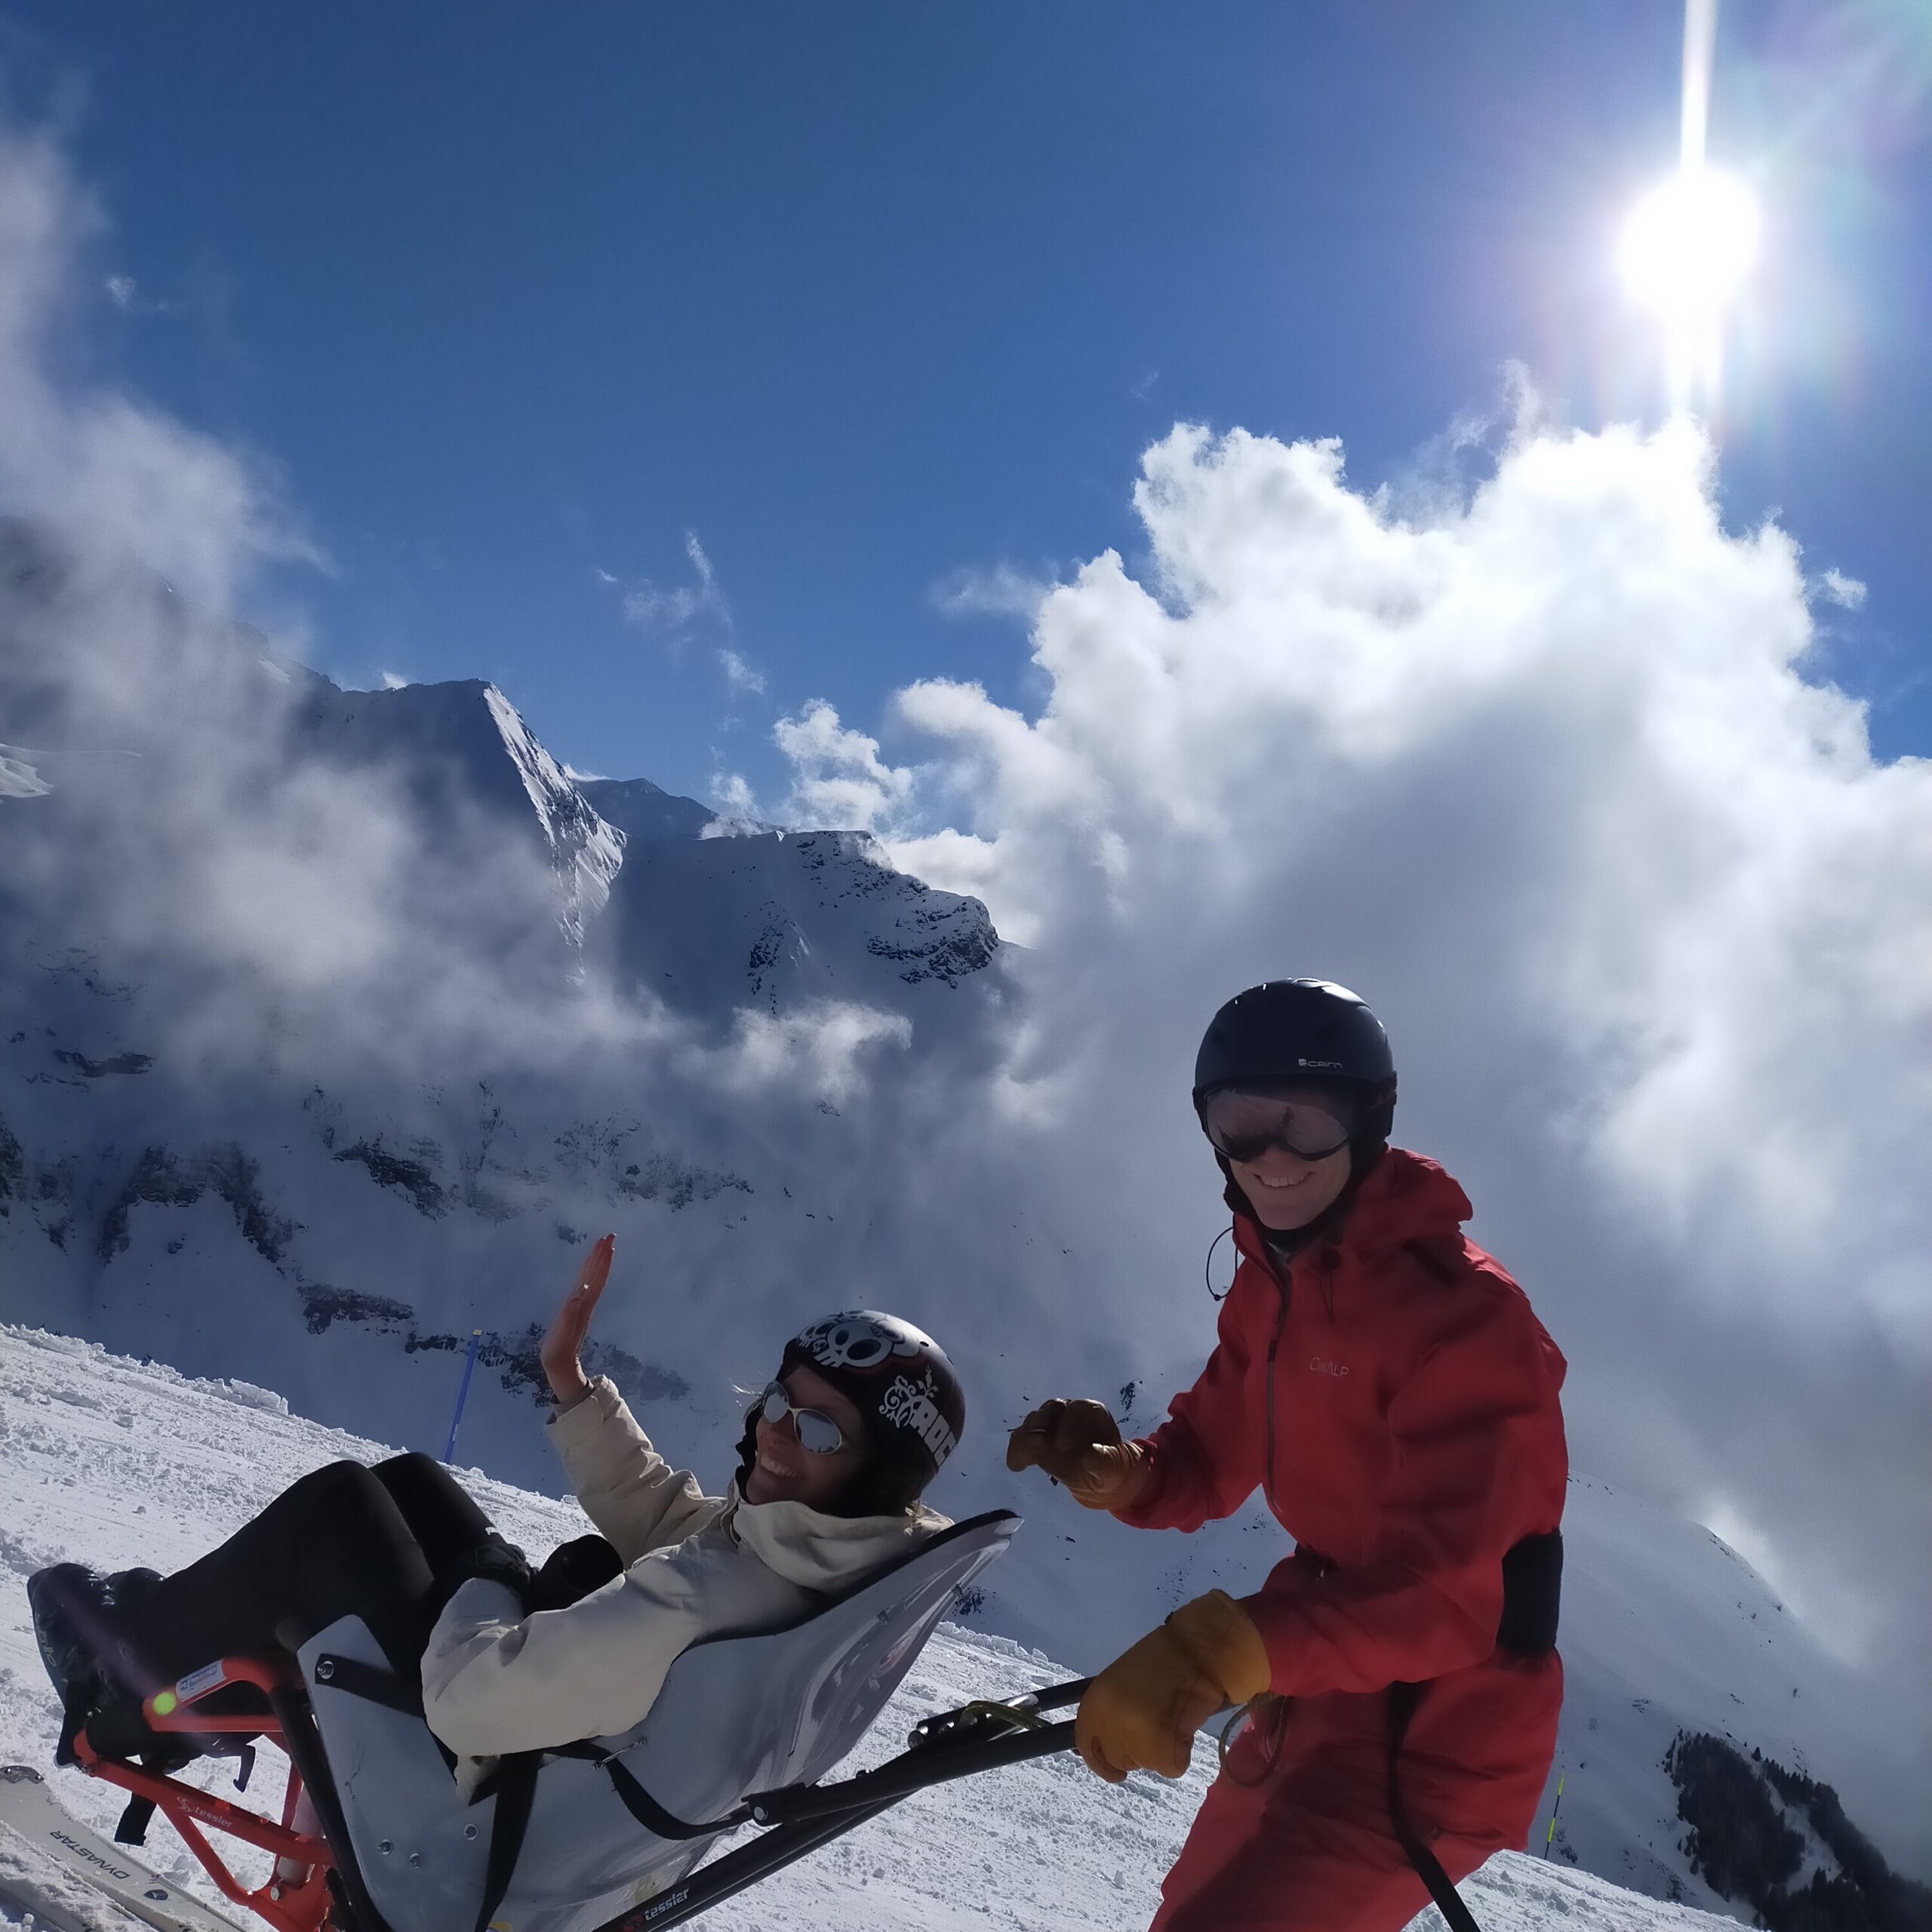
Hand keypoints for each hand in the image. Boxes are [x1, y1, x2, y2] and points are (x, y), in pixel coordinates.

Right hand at [541, 1236, 612, 1408]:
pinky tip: (588, 1269)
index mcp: (583, 1305)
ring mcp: (581, 1306)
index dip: (600, 1261)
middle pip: (597, 1275)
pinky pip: (585, 1285)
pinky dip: (588, 1273)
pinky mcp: (575, 1310)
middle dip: (602, 1255)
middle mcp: (585, 1303)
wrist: (562, 1367)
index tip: (607, 1244)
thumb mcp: (562, 1335)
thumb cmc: (558, 1353)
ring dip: (598, 1262)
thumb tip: (580, 1292)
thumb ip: (569, 1314)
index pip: (595, 1278)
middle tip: (610, 1235)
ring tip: (602, 1245)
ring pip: (592, 1279)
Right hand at [1005, 1398, 1149, 1510]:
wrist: (1097, 1479)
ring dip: (1027, 1437)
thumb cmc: (1108, 1470)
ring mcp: (1050, 1424)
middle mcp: (1069, 1413)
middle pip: (1052, 1408)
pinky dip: (1016, 1448)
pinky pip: (1021, 1437)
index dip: (1070, 1424)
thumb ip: (1106, 1462)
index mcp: (1093, 1414)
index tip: (1064, 1447)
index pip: (1080, 1409)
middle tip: (1038, 1446)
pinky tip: (1016, 1465)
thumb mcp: (1113, 1470)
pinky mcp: (1035, 1437)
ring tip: (1025, 1459)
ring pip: (1034, 1420)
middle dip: (1043, 1425)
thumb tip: (1092, 1454)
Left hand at [1074, 1590, 1270, 1783]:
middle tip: (1156, 1728)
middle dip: (1136, 1751)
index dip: (1100, 1760)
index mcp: (1095, 1703)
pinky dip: (1181, 1754)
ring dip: (1158, 1751)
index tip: (1116, 1771)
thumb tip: (1111, 1738)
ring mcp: (1134, 1741)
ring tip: (1172, 1719)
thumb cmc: (1162, 1659)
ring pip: (1145, 1763)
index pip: (1085, 1743)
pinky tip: (1185, 1727)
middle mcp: (1108, 1725)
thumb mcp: (1120, 1682)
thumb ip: (1111, 1710)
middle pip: (1117, 1758)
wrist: (1196, 1653)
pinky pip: (1171, 1766)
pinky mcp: (1163, 1753)